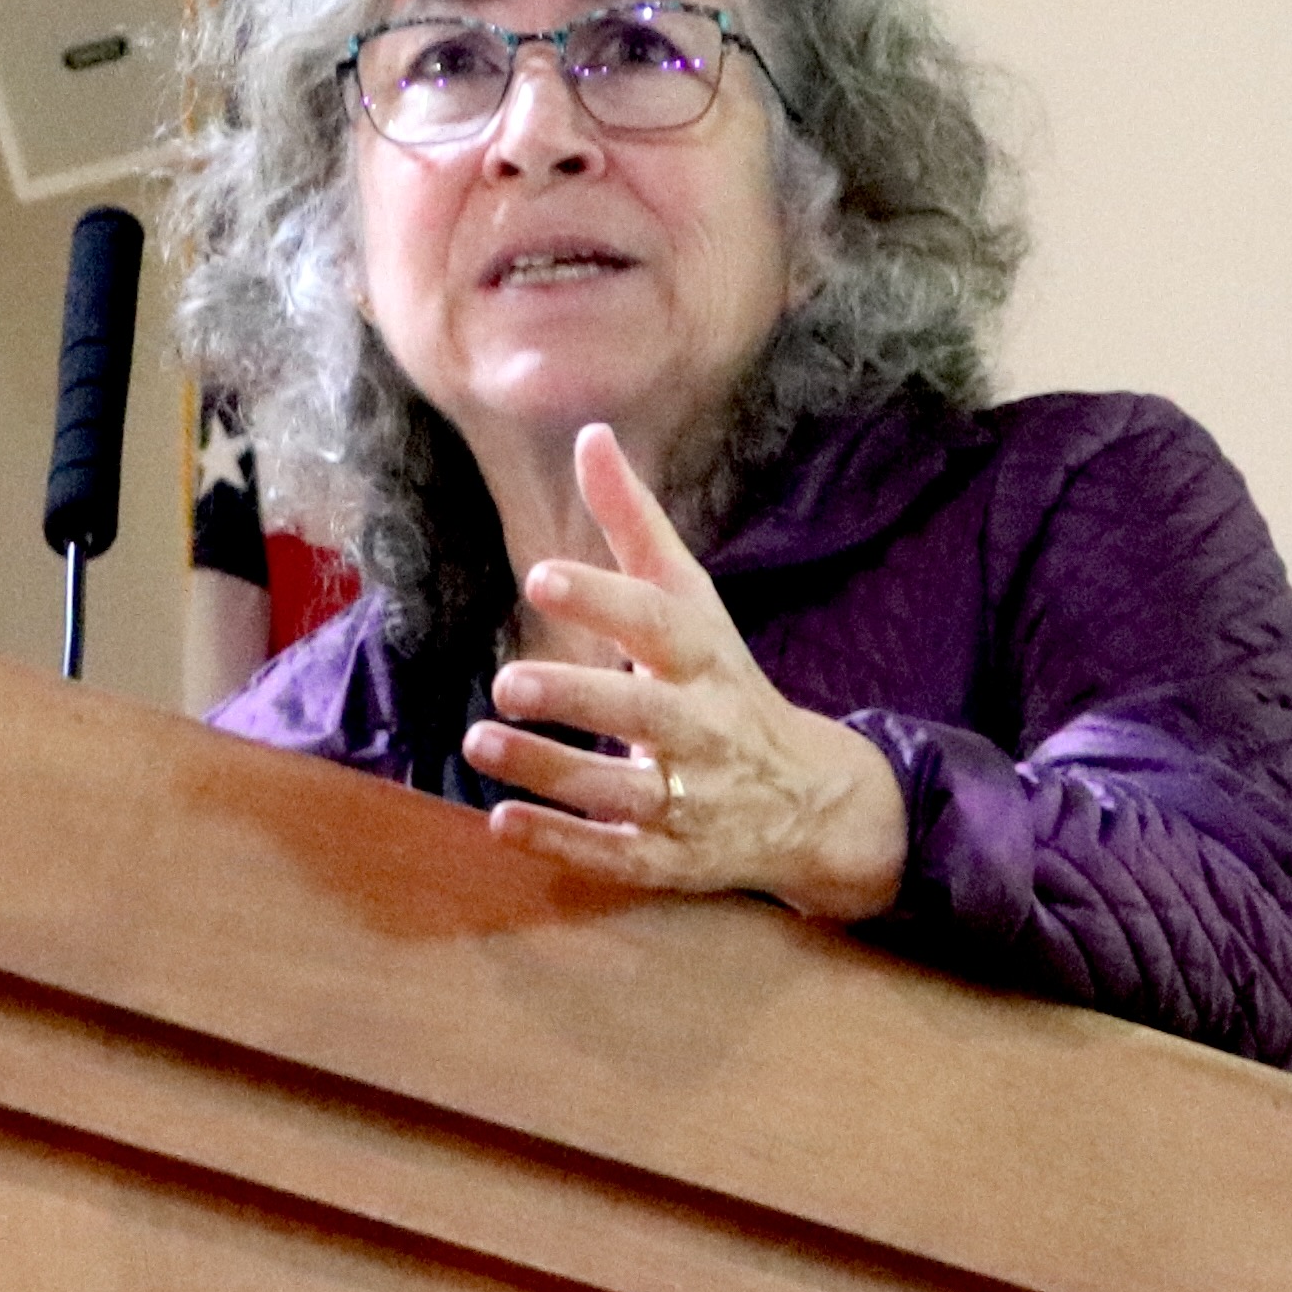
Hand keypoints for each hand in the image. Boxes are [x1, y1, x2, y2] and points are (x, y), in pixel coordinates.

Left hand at [462, 425, 908, 923]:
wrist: (813, 800)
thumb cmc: (725, 681)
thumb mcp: (691, 601)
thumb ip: (636, 525)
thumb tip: (591, 434)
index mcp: (703, 658)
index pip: (657, 623)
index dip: (603, 600)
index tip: (541, 575)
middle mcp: (701, 728)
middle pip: (645, 712)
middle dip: (577, 697)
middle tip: (506, 683)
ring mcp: (690, 799)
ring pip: (621, 788)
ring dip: (549, 769)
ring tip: (479, 741)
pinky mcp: (669, 856)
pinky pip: (614, 853)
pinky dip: (561, 841)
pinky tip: (501, 820)